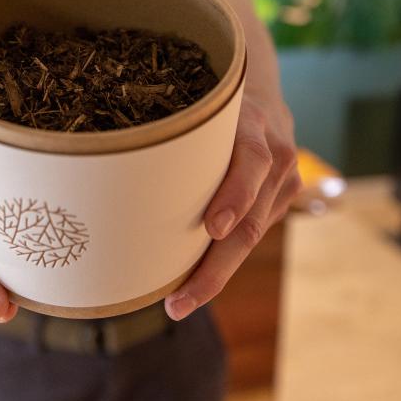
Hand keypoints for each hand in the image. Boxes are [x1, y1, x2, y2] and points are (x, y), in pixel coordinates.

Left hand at [164, 93, 302, 320]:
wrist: (264, 98)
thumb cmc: (214, 107)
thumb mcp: (203, 105)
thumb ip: (179, 128)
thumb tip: (114, 155)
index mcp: (252, 123)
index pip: (253, 160)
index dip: (236, 195)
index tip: (212, 227)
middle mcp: (277, 153)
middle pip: (251, 220)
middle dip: (215, 267)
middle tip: (179, 301)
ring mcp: (285, 180)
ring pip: (252, 235)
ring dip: (216, 273)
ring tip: (180, 302)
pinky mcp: (284, 199)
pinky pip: (254, 233)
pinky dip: (225, 259)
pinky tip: (196, 281)